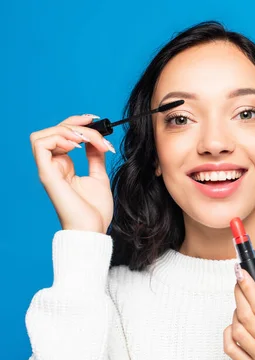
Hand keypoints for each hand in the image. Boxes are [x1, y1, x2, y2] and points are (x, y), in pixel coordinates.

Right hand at [30, 115, 115, 233]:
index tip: (97, 120)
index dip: (77, 123)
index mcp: (64, 166)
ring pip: (43, 134)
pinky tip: (76, 145)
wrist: (93, 229)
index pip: (62, 135)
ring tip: (87, 140)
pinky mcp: (47, 174)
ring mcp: (49, 170)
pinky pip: (40, 145)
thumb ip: (95, 157)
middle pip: (54, 131)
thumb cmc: (95, 210)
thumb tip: (96, 140)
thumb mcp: (99, 176)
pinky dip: (57, 138)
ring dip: (68, 130)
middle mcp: (53, 166)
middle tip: (99, 134)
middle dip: (77, 125)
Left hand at [223, 265, 254, 359]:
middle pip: (248, 318)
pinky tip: (236, 325)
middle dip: (240, 295)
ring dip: (236, 314)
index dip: (249, 288)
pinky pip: (230, 348)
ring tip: (243, 308)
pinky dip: (228, 332)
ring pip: (237, 331)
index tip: (242, 273)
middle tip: (240, 282)